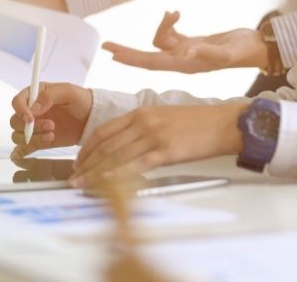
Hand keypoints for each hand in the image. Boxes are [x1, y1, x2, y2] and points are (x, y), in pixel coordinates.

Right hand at [10, 82, 91, 158]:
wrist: (92, 118)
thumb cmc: (81, 100)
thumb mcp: (68, 91)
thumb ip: (49, 96)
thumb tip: (33, 109)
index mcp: (36, 95)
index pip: (17, 102)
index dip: (20, 110)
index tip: (30, 117)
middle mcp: (32, 111)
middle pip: (15, 121)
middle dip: (30, 126)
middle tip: (51, 125)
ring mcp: (34, 127)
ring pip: (18, 136)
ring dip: (32, 138)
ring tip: (52, 134)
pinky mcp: (39, 140)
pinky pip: (25, 148)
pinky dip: (27, 149)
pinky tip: (44, 142)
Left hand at [70, 102, 247, 187]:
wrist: (222, 122)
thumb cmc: (194, 121)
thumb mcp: (162, 116)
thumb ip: (140, 127)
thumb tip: (122, 147)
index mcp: (140, 113)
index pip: (104, 131)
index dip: (87, 148)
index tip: (78, 160)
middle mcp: (143, 122)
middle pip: (106, 145)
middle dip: (86, 163)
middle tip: (74, 176)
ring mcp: (153, 136)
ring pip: (116, 156)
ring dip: (95, 172)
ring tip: (81, 184)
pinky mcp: (166, 151)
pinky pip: (136, 164)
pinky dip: (117, 174)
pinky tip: (105, 182)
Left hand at [103, 11, 267, 72]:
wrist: (255, 48)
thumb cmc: (244, 51)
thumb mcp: (226, 51)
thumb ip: (204, 51)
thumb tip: (182, 51)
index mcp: (185, 65)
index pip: (151, 63)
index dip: (131, 59)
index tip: (112, 55)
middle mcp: (181, 61)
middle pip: (147, 56)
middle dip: (127, 51)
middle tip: (106, 45)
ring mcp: (185, 53)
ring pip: (160, 40)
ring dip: (163, 25)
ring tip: (174, 13)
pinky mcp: (191, 44)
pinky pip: (171, 35)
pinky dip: (169, 24)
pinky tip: (174, 14)